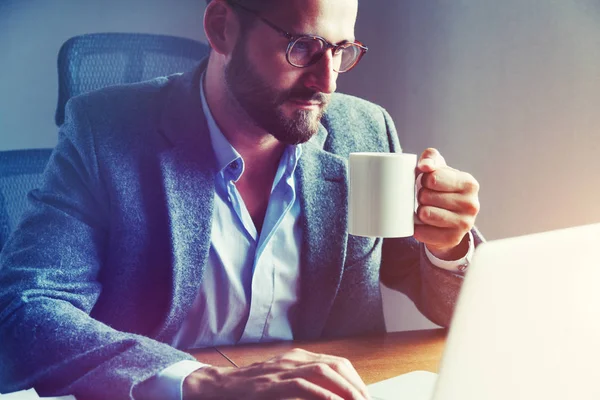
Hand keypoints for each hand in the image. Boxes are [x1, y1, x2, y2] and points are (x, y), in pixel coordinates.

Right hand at [183, 348, 370, 399]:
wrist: (221, 387)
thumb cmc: (253, 388)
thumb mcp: (283, 381)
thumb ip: (306, 385)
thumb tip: (332, 396)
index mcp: (299, 357)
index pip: (337, 363)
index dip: (355, 380)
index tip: (364, 396)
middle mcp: (294, 359)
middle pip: (335, 366)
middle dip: (355, 385)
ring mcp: (282, 369)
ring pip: (323, 371)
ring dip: (344, 389)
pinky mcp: (271, 383)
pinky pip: (301, 385)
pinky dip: (320, 394)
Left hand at [414, 148, 479, 259]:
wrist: (448, 218)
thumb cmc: (441, 188)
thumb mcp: (438, 168)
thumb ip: (431, 158)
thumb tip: (425, 166)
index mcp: (469, 183)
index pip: (433, 178)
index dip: (423, 179)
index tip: (427, 182)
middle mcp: (471, 204)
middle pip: (426, 196)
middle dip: (420, 196)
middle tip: (426, 198)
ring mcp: (465, 224)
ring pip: (426, 214)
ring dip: (419, 211)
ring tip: (425, 209)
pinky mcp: (453, 239)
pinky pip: (423, 233)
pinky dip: (417, 228)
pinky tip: (422, 224)